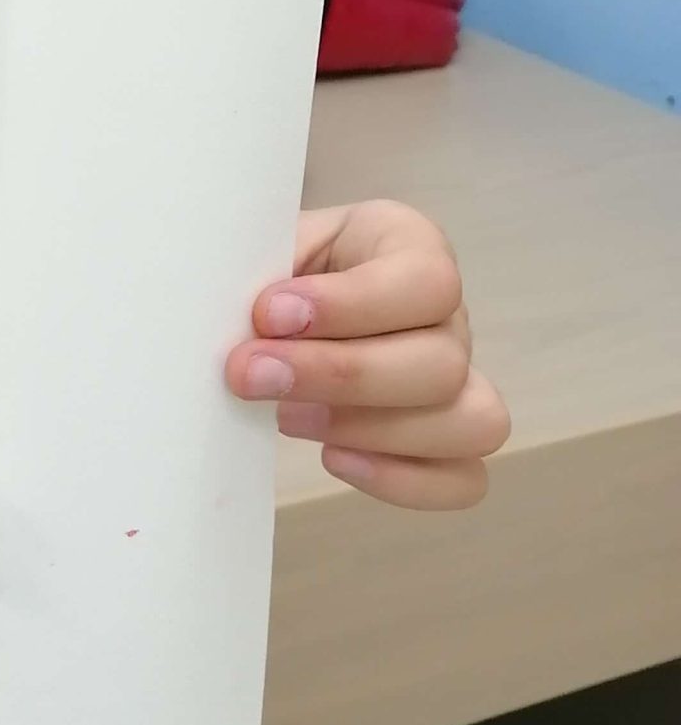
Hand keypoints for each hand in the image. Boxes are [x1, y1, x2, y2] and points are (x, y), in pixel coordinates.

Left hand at [226, 199, 508, 510]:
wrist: (267, 306)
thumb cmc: (272, 268)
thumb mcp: (265, 244)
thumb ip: (263, 271)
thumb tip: (252, 325)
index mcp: (411, 245)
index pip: (427, 281)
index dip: (349, 306)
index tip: (267, 314)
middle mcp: (447, 316)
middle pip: (443, 363)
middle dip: (341, 377)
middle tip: (252, 374)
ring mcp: (458, 382)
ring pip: (472, 423)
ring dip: (371, 430)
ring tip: (287, 416)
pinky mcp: (446, 442)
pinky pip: (463, 480)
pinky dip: (401, 480)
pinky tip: (330, 456)